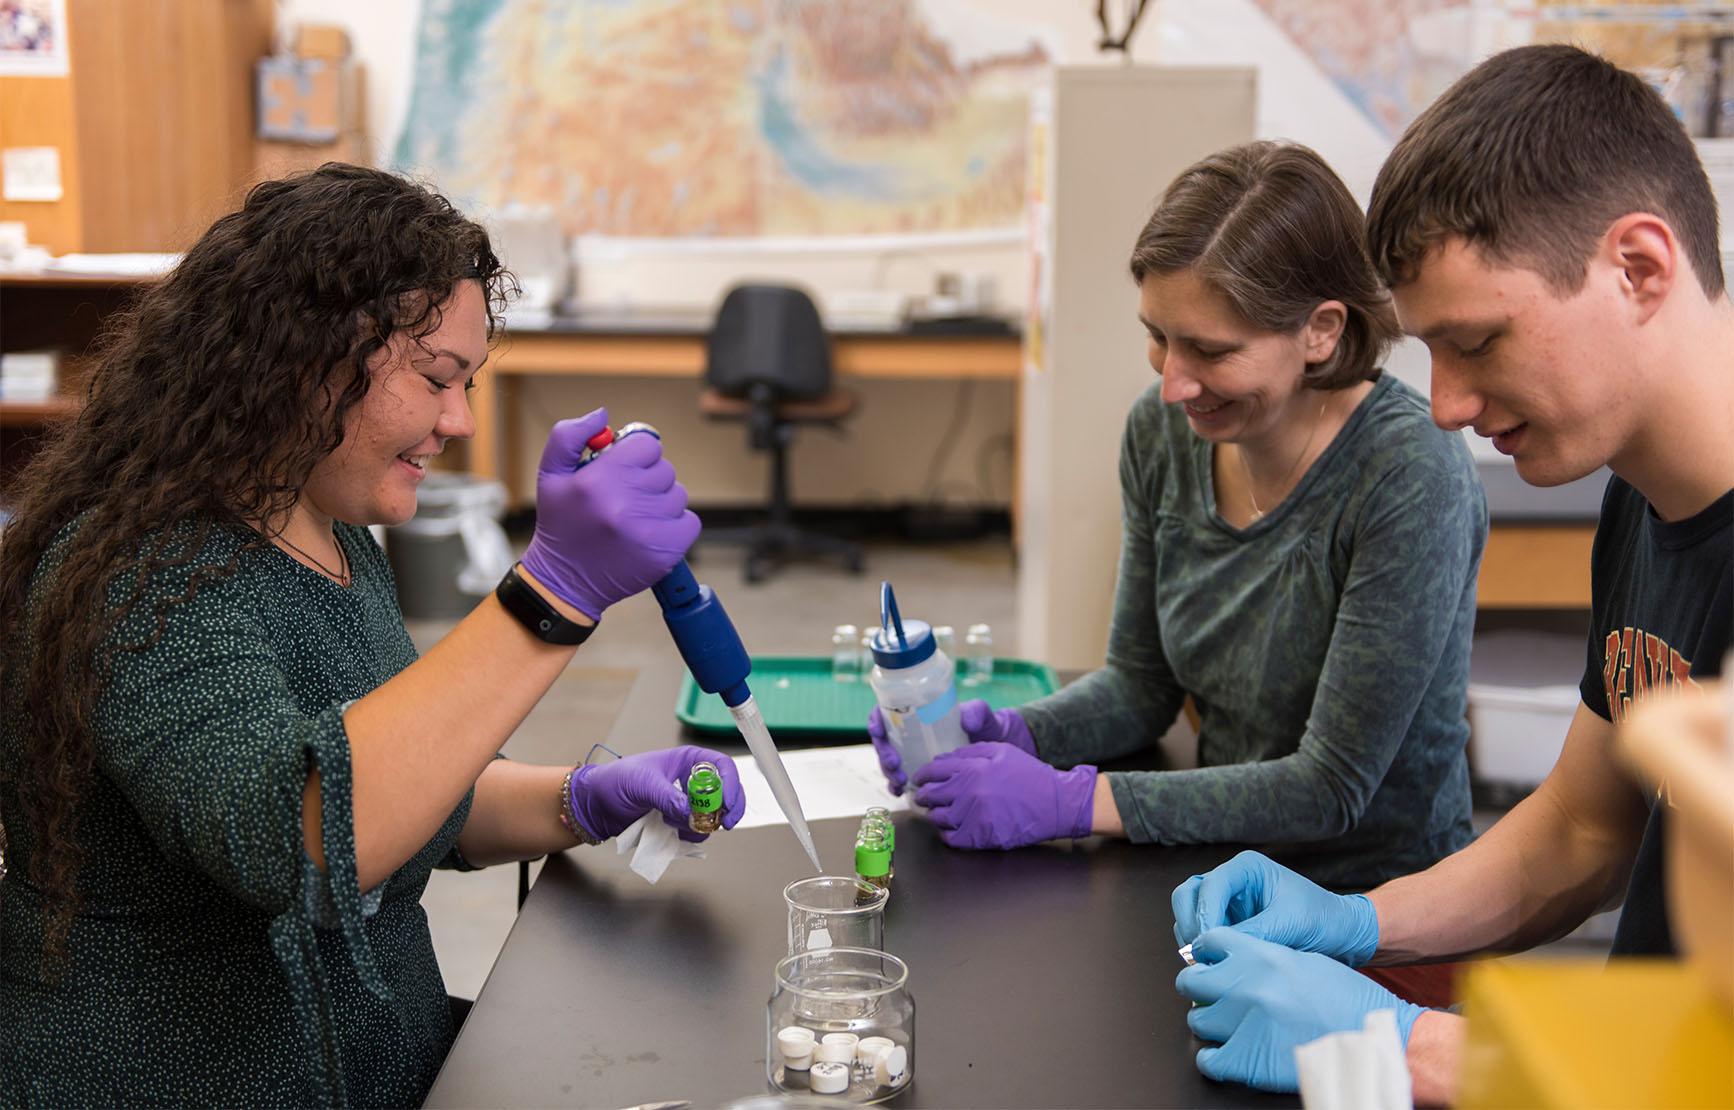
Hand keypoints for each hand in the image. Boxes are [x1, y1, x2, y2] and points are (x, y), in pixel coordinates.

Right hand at [520, 408, 700, 619]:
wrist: (565, 582)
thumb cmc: (561, 524)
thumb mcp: (550, 474)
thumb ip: (570, 435)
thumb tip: (603, 414)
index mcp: (599, 479)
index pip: (648, 444)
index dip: (636, 455)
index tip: (623, 469)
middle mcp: (625, 503)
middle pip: (664, 469)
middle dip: (647, 478)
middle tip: (623, 497)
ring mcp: (648, 530)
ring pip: (677, 495)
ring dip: (660, 502)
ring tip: (633, 517)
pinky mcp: (665, 552)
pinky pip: (689, 522)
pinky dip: (675, 525)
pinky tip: (649, 532)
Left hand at [569, 746, 745, 841]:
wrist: (597, 804)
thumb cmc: (616, 781)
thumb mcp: (643, 784)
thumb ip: (669, 796)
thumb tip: (691, 812)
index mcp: (687, 761)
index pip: (722, 767)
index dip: (731, 785)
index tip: (728, 805)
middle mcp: (691, 780)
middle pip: (725, 793)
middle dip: (726, 809)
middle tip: (723, 824)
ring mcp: (686, 802)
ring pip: (712, 817)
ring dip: (700, 824)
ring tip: (673, 823)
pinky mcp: (678, 820)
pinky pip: (696, 831)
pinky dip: (688, 834)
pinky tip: (669, 830)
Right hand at [867, 700, 1034, 795]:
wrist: (1001, 751)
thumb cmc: (989, 728)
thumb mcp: (985, 716)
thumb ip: (978, 713)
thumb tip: (967, 719)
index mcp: (921, 714)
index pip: (889, 713)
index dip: (877, 720)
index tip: (878, 731)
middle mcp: (914, 734)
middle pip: (886, 742)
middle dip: (883, 754)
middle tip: (895, 765)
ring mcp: (916, 754)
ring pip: (890, 762)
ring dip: (889, 772)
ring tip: (900, 781)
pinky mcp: (923, 774)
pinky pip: (902, 779)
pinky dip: (897, 786)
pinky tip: (902, 793)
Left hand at [909, 742, 1094, 849]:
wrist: (1055, 803)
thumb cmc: (1029, 775)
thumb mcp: (1002, 751)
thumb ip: (970, 752)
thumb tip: (943, 759)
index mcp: (972, 769)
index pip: (933, 771)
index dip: (922, 775)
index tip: (919, 779)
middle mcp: (968, 793)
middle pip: (930, 795)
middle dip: (924, 795)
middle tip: (924, 796)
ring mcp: (972, 817)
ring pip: (937, 818)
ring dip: (935, 814)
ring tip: (939, 811)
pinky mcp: (980, 838)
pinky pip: (950, 838)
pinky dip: (946, 833)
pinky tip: (950, 828)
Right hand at [1171, 850, 1378, 965]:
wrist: (1341, 935)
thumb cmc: (1323, 919)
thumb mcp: (1290, 924)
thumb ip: (1253, 932)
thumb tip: (1216, 948)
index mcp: (1246, 868)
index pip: (1209, 886)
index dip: (1203, 915)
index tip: (1207, 944)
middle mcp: (1231, 881)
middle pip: (1187, 895)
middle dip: (1189, 924)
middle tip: (1198, 954)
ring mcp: (1227, 903)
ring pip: (1188, 914)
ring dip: (1192, 939)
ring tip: (1207, 963)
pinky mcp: (1228, 924)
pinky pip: (1201, 934)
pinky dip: (1201, 949)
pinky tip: (1214, 965)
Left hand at [1177, 928, 1423, 1092]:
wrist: (1372, 1040)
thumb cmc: (1347, 1001)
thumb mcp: (1305, 961)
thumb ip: (1264, 957)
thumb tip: (1234, 961)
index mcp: (1262, 956)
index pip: (1209, 942)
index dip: (1207, 953)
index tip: (1209, 962)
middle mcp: (1248, 985)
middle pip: (1191, 981)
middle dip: (1200, 988)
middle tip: (1212, 996)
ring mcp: (1244, 1023)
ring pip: (1197, 1019)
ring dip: (1210, 1023)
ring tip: (1228, 1027)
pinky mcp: (1247, 1060)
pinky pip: (1207, 1059)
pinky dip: (1212, 1059)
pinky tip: (1225, 1054)